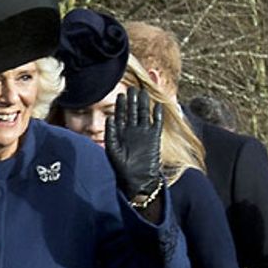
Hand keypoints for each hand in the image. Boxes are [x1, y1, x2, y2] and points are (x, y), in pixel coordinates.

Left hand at [103, 86, 164, 201]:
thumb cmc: (121, 166)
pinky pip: (156, 123)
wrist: (137, 179)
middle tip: (132, 88)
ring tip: (143, 92)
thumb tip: (109, 118)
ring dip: (144, 103)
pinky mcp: (154, 137)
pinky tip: (157, 106)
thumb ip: (111, 133)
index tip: (120, 93)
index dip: (120, 104)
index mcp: (121, 132)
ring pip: (144, 114)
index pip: (120, 114)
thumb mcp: (112, 149)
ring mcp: (144, 133)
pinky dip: (157, 115)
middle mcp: (132, 130)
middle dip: (132, 100)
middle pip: (133, 111)